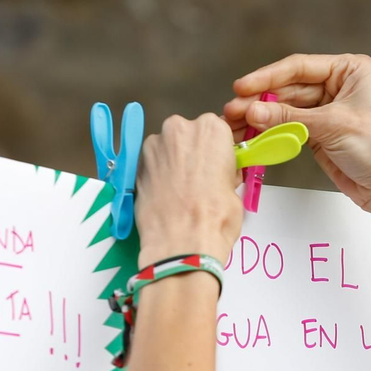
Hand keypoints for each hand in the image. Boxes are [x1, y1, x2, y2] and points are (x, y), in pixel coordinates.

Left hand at [135, 114, 242, 269]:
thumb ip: (224, 172)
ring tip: (180, 191)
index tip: (218, 166)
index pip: (217, 130)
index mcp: (212, 129)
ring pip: (168, 148)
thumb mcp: (234, 190)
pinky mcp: (136, 164)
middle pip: (189, 135)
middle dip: (193, 153)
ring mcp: (154, 144)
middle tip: (199, 180)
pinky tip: (166, 195)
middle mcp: (180, 128)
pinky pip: (152, 163)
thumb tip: (218, 175)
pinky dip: (157, 174)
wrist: (182, 242)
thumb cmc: (216, 217)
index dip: (217, 151)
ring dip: (173, 162)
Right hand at [223, 54, 370, 211]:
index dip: (268, 77)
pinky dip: (271, 133)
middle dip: (260, 100)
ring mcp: (327, 111)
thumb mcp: (332, 126)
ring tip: (234, 124)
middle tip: (232, 110)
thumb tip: (251, 111)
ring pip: (286, 110)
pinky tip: (252, 134)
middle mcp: (338, 86)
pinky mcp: (319, 136)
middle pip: (289, 88)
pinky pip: (289, 129)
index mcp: (349, 70)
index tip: (242, 87)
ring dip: (261, 117)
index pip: (299, 67)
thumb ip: (289, 118)